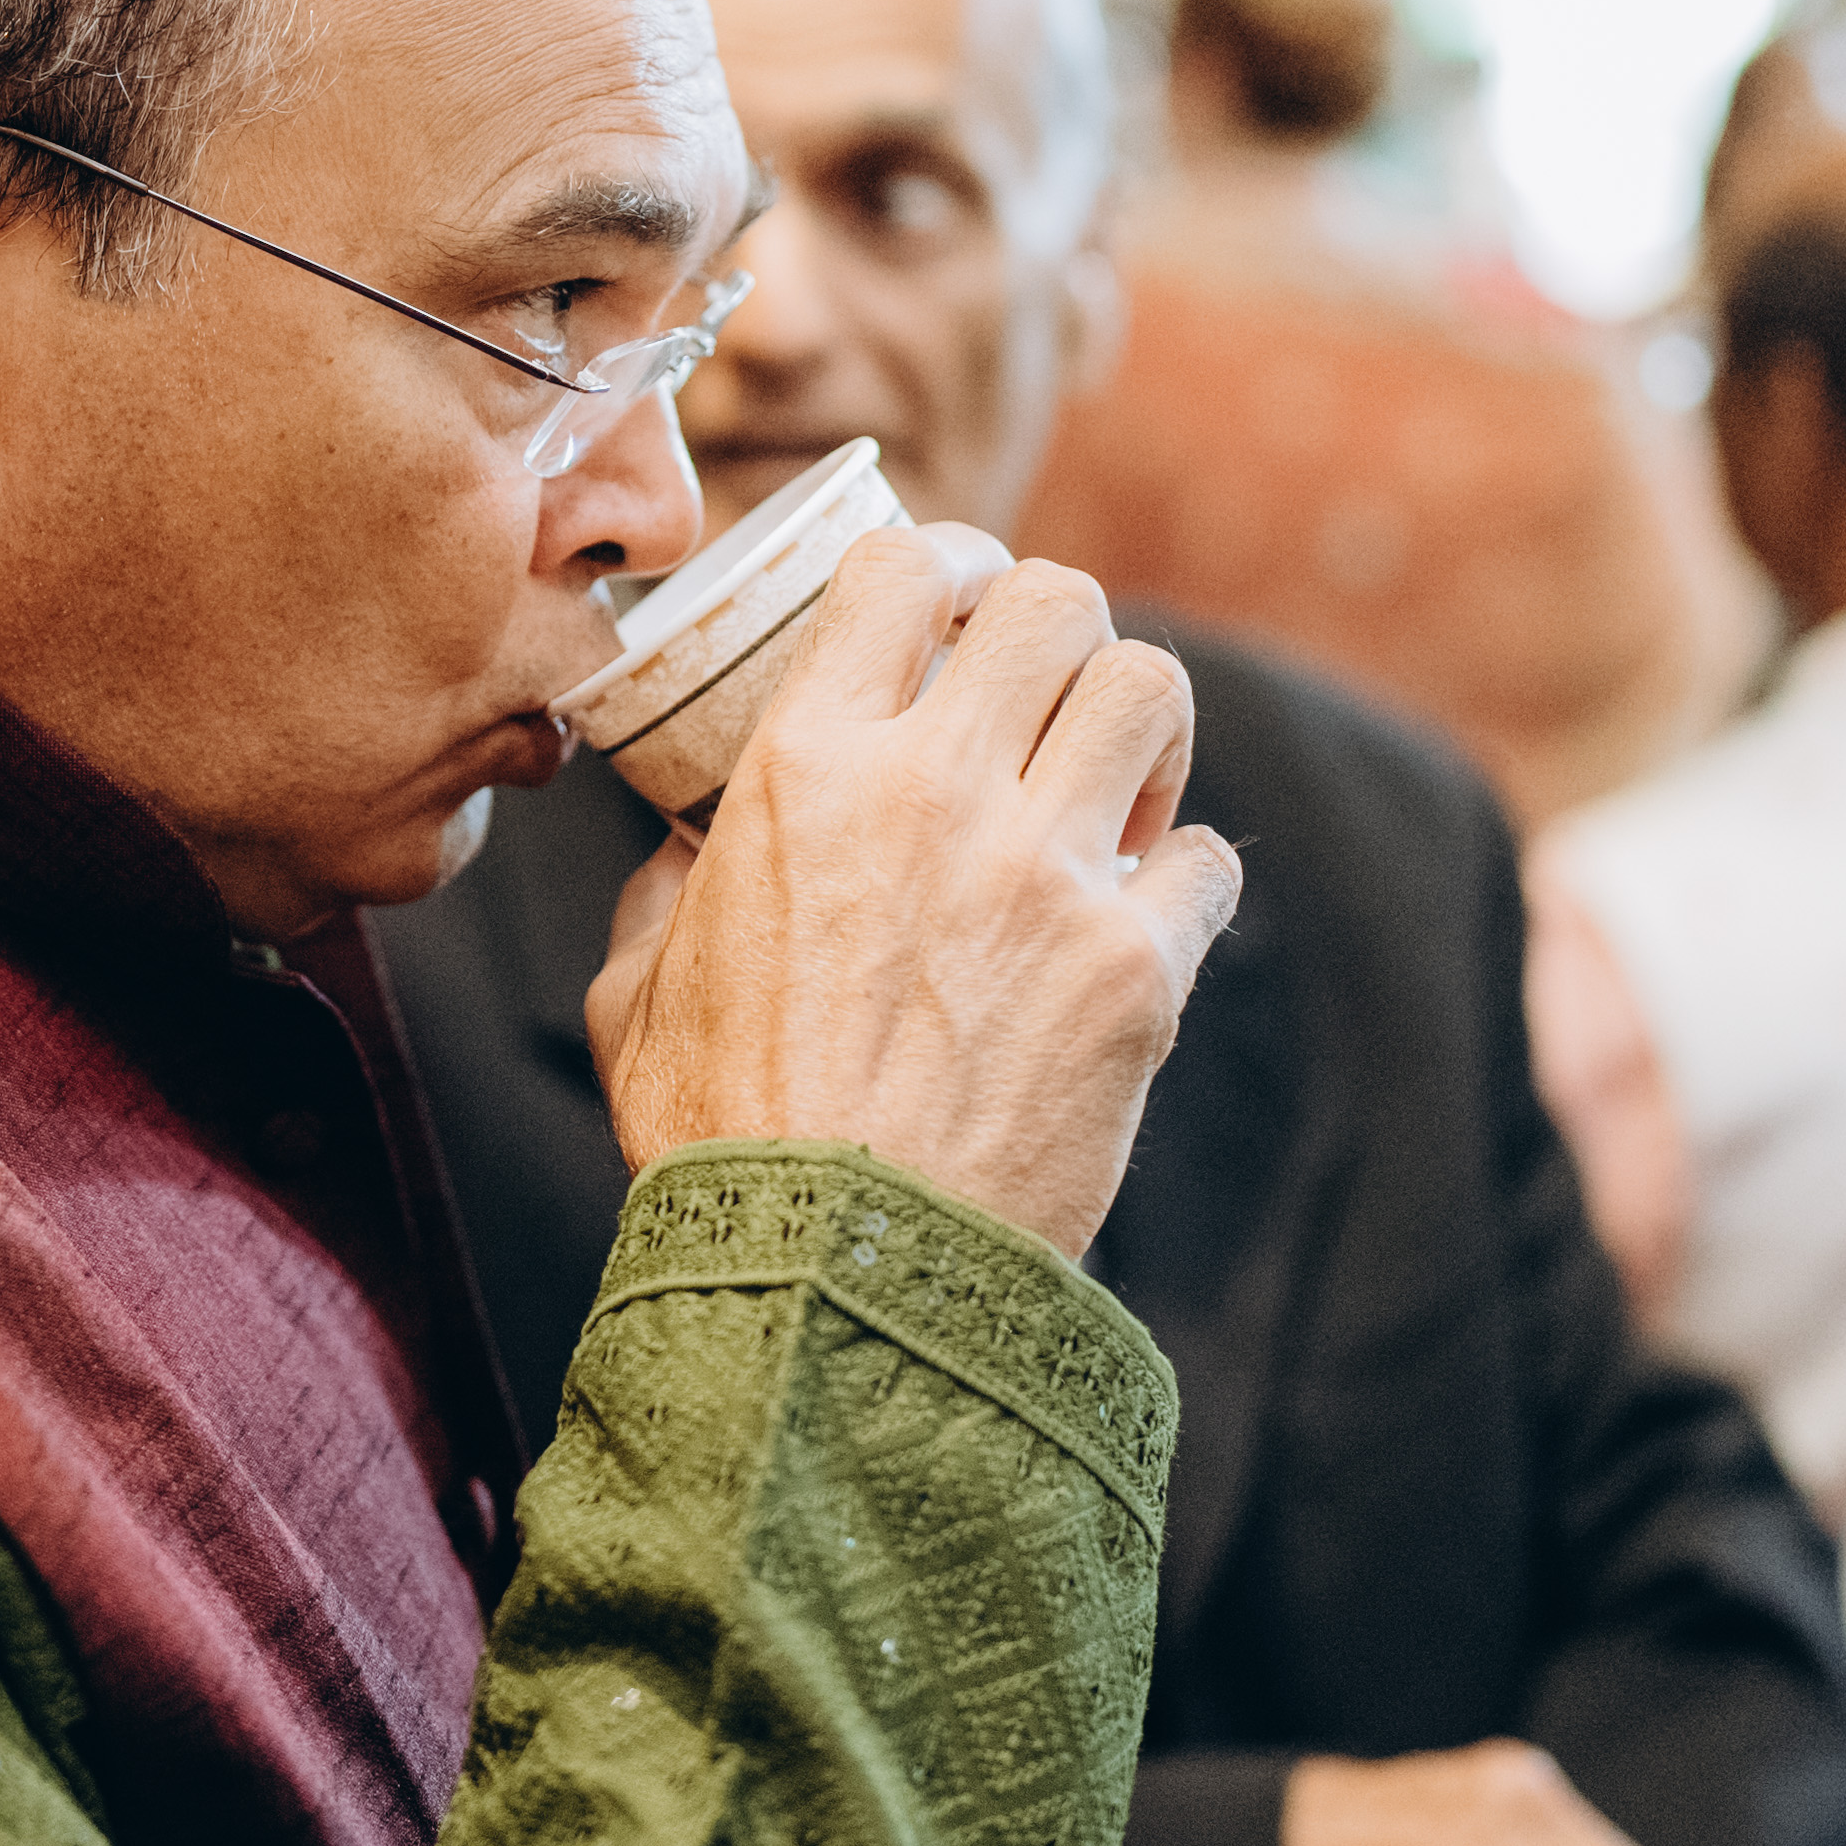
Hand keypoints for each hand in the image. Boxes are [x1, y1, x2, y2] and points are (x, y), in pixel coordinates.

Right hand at [581, 529, 1237, 1258]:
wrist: (832, 1285)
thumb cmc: (720, 1143)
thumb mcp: (637, 996)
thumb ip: (662, 900)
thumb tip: (689, 856)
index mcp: (806, 770)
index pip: (904, 567)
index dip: (945, 560)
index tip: (954, 597)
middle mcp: (934, 792)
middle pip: (1056, 600)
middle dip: (1055, 629)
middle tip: (1041, 690)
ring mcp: (1046, 877)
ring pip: (1152, 689)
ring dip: (1134, 725)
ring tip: (1109, 779)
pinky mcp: (1134, 972)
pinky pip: (1208, 860)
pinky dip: (1182, 879)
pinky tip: (1140, 914)